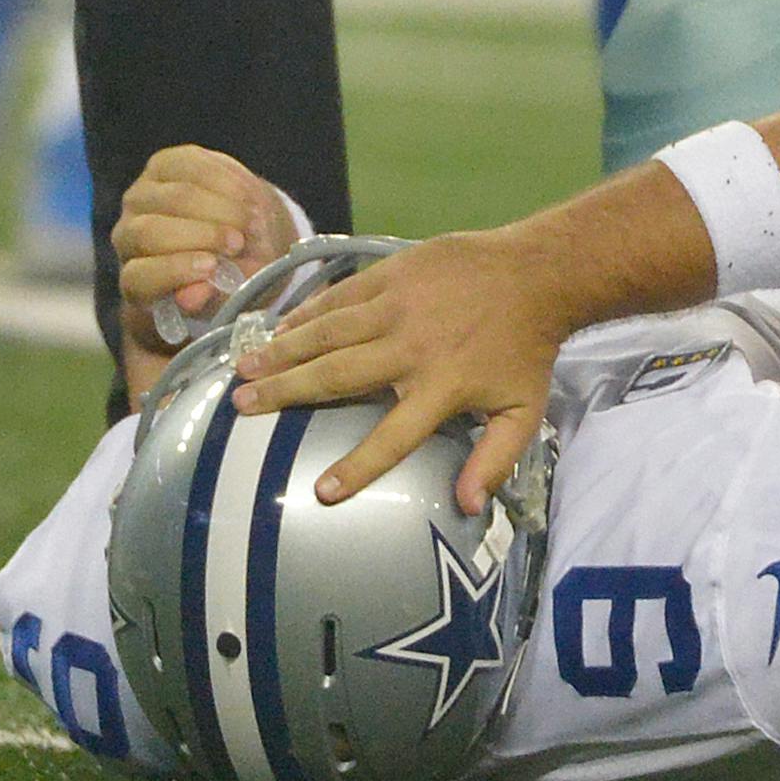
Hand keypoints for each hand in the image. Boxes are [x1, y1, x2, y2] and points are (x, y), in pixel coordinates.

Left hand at [113, 145, 299, 352]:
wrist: (243, 234)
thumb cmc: (233, 271)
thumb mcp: (231, 292)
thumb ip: (212, 296)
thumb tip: (191, 299)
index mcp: (139, 280)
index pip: (137, 278)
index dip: (172, 271)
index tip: (213, 266)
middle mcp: (128, 238)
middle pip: (150, 233)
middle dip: (204, 235)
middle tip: (240, 242)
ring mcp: (142, 197)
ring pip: (175, 197)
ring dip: (222, 209)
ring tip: (252, 221)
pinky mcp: (163, 165)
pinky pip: (191, 167)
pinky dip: (227, 184)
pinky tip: (247, 198)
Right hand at [229, 226, 571, 514]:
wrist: (537, 275)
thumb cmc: (526, 349)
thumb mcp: (524, 411)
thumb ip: (495, 460)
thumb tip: (467, 506)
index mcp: (442, 387)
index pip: (393, 437)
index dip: (358, 466)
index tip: (321, 491)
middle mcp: (412, 348)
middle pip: (338, 376)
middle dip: (287, 393)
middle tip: (242, 407)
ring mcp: (399, 306)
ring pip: (329, 331)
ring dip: (283, 350)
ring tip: (243, 368)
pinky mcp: (393, 274)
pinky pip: (341, 296)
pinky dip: (307, 312)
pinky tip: (280, 326)